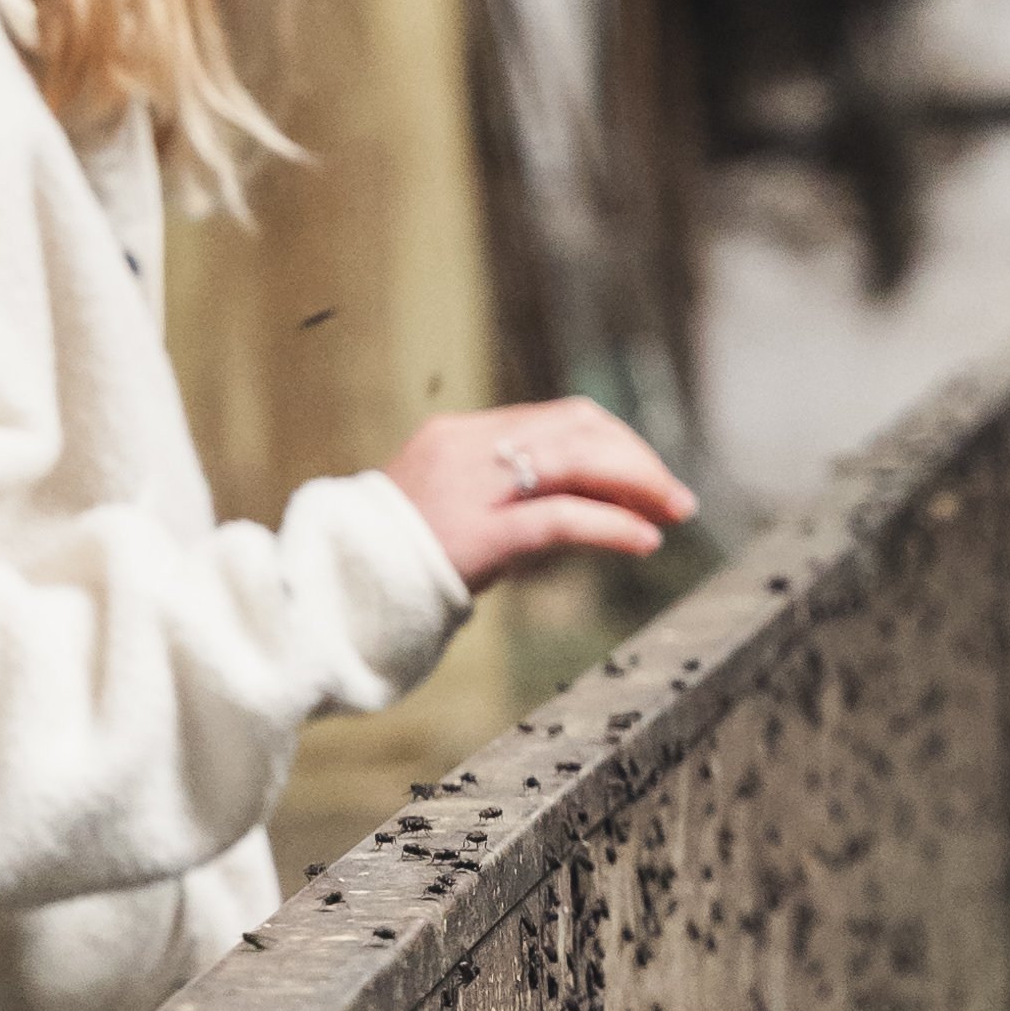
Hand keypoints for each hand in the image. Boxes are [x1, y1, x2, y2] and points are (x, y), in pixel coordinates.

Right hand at [385, 399, 700, 587]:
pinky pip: (562, 518)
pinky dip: (613, 525)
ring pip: (578, 461)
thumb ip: (503, 495)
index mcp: (462, 435)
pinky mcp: (480, 534)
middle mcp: (469, 448)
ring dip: (637, 485)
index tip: (649, 476)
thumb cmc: (393, 561)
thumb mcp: (450, 510)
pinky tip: (644, 541)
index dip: (617, 442)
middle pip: (579, 429)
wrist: (334, 592)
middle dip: (636, 459)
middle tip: (675, 497)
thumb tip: (579, 503)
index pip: (562, 419)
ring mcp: (472, 488)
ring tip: (672, 513)